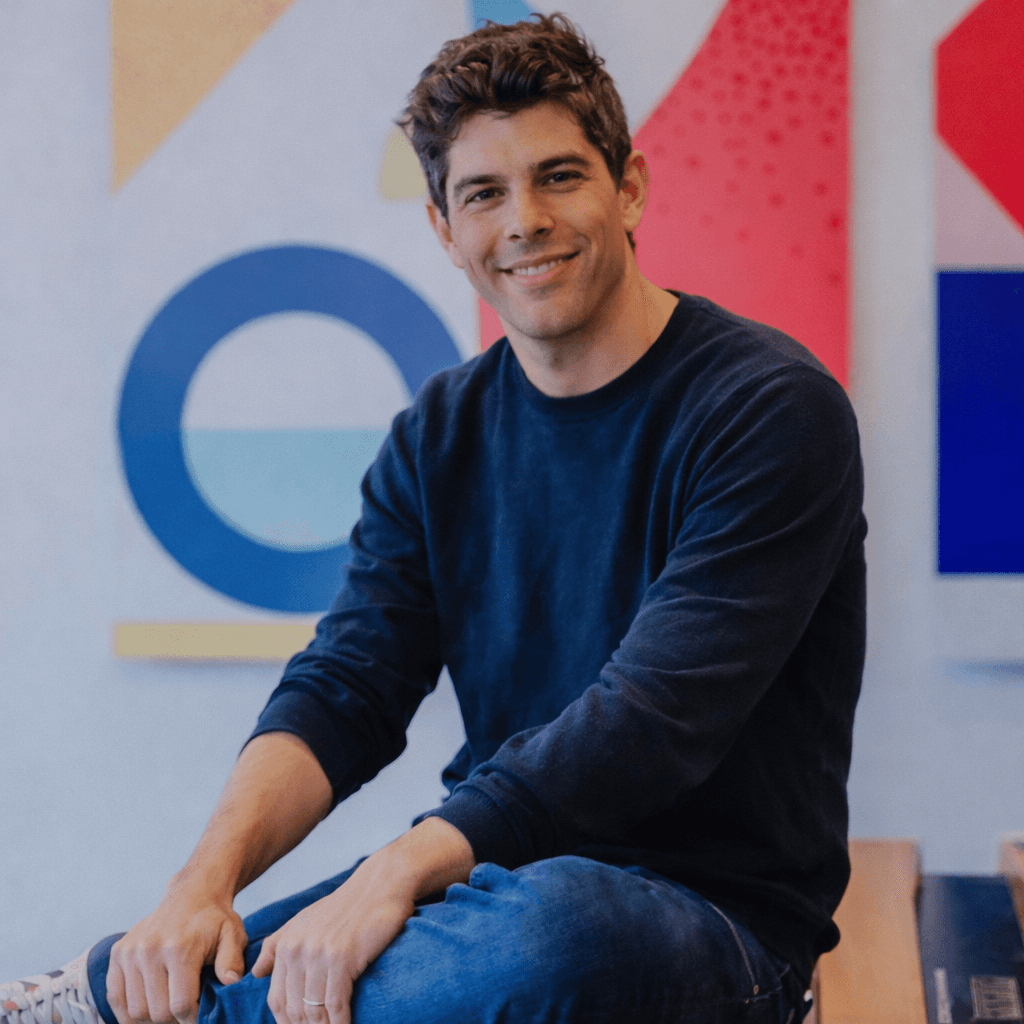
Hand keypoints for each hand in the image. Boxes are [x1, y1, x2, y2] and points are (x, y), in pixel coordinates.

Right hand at [106, 882, 247, 1023]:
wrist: (192, 895)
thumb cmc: (214, 920)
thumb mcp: (232, 935)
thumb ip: (232, 961)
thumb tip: (231, 983)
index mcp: (179, 948)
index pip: (180, 1005)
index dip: (192, 1018)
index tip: (201, 1015)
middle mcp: (150, 950)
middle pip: (156, 1012)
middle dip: (173, 1021)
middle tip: (185, 1014)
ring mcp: (130, 952)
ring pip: (134, 1011)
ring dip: (151, 1019)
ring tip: (169, 1011)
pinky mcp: (118, 953)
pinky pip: (115, 997)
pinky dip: (127, 1013)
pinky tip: (146, 1009)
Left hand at [253, 857, 415, 1023]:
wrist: (380, 885)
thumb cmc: (345, 906)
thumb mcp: (305, 920)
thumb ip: (276, 945)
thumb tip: (256, 973)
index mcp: (287, 945)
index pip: (277, 999)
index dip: (286, 1022)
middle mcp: (298, 950)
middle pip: (294, 1009)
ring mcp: (320, 955)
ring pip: (314, 1011)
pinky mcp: (343, 959)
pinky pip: (337, 1004)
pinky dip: (340, 1023)